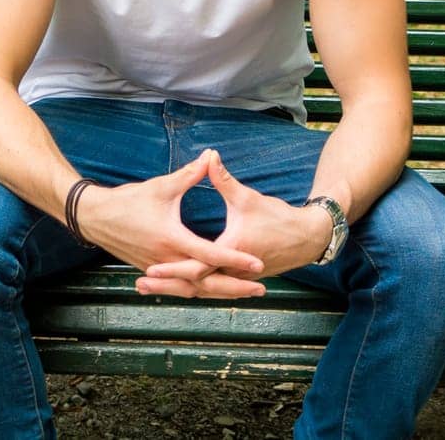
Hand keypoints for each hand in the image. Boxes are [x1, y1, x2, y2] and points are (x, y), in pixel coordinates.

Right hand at [75, 150, 264, 294]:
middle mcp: (167, 260)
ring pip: (195, 289)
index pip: (211, 254)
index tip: (258, 264)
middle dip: (236, 288)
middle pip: (207, 282)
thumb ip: (190, 174)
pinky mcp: (153, 271)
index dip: (236, 259)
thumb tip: (210, 156)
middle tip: (261, 289)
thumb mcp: (162, 186)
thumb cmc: (128, 201)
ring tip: (244, 292)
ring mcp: (159, 269)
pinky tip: (213, 291)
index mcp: (172, 239)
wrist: (95, 217)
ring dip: (220, 292)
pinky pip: (181, 287)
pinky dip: (200, 290)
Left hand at [136, 151, 330, 298]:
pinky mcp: (237, 279)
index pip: (196, 266)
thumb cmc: (278, 218)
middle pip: (192, 284)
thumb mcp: (247, 198)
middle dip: (165, 285)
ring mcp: (234, 278)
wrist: (306, 239)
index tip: (150, 266)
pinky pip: (209, 287)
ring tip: (146, 287)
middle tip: (138, 283)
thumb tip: (210, 154)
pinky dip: (190, 288)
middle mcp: (231, 270)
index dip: (172, 267)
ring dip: (174, 289)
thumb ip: (224, 179)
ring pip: (199, 290)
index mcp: (230, 252)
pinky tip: (173, 286)